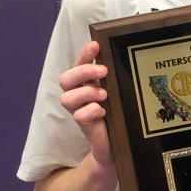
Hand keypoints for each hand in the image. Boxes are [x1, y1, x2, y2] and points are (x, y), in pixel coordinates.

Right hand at [57, 41, 112, 166]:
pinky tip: (103, 112)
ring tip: (104, 95)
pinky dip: (91, 111)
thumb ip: (114, 77)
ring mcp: (79, 111)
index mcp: (84, 83)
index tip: (96, 45)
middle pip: (65, 79)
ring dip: (86, 92)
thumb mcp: (116, 91)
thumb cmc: (117, 113)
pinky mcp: (84, 126)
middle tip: (104, 71)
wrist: (117, 144)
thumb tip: (125, 55)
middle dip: (83, 72)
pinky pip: (79, 116)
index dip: (84, 54)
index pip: (78, 63)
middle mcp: (77, 95)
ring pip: (66, 98)